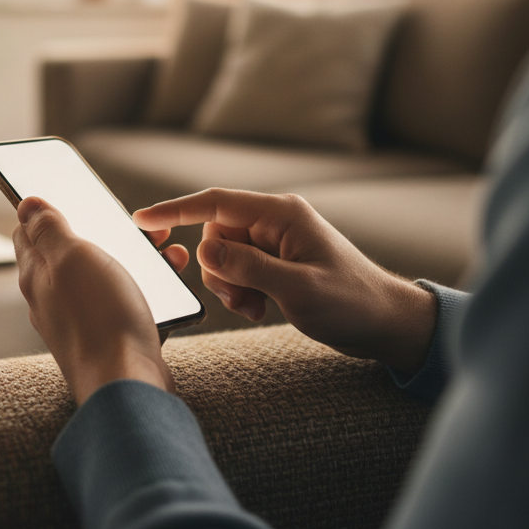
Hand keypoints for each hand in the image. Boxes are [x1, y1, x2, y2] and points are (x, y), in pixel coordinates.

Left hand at [13, 196, 185, 403]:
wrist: (128, 388)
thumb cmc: (99, 320)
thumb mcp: (72, 258)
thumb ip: (49, 229)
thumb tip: (26, 203)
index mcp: (37, 275)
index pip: (28, 232)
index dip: (46, 209)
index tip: (70, 194)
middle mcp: (53, 299)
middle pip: (70, 252)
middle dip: (102, 230)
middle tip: (133, 222)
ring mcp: (80, 320)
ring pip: (103, 275)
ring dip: (133, 256)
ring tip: (164, 247)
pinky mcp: (108, 337)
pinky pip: (125, 300)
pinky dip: (146, 285)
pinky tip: (169, 281)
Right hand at [134, 189, 436, 373]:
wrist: (386, 324)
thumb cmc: (352, 303)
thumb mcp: (298, 289)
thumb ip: (249, 267)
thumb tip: (205, 249)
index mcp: (281, 214)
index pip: (214, 203)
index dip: (174, 210)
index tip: (142, 220)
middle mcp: (274, 221)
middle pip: (215, 233)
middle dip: (216, 269)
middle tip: (240, 298)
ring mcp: (274, 242)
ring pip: (223, 255)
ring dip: (228, 285)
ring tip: (255, 306)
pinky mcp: (275, 262)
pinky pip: (237, 270)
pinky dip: (240, 292)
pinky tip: (260, 309)